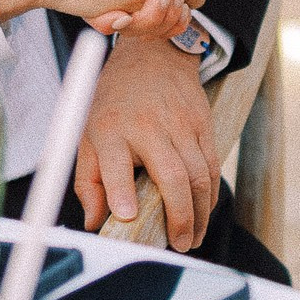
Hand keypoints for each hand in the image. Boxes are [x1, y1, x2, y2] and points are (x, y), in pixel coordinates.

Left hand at [75, 35, 219, 255]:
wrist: (152, 55)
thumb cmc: (115, 102)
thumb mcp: (87, 135)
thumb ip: (88, 182)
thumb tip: (93, 223)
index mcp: (111, 129)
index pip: (115, 163)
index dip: (120, 191)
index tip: (127, 216)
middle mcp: (148, 127)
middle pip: (172, 176)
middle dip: (179, 216)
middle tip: (177, 244)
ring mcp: (180, 125)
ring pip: (199, 175)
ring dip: (200, 212)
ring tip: (192, 238)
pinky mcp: (202, 125)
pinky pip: (212, 166)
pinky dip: (210, 194)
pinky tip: (203, 212)